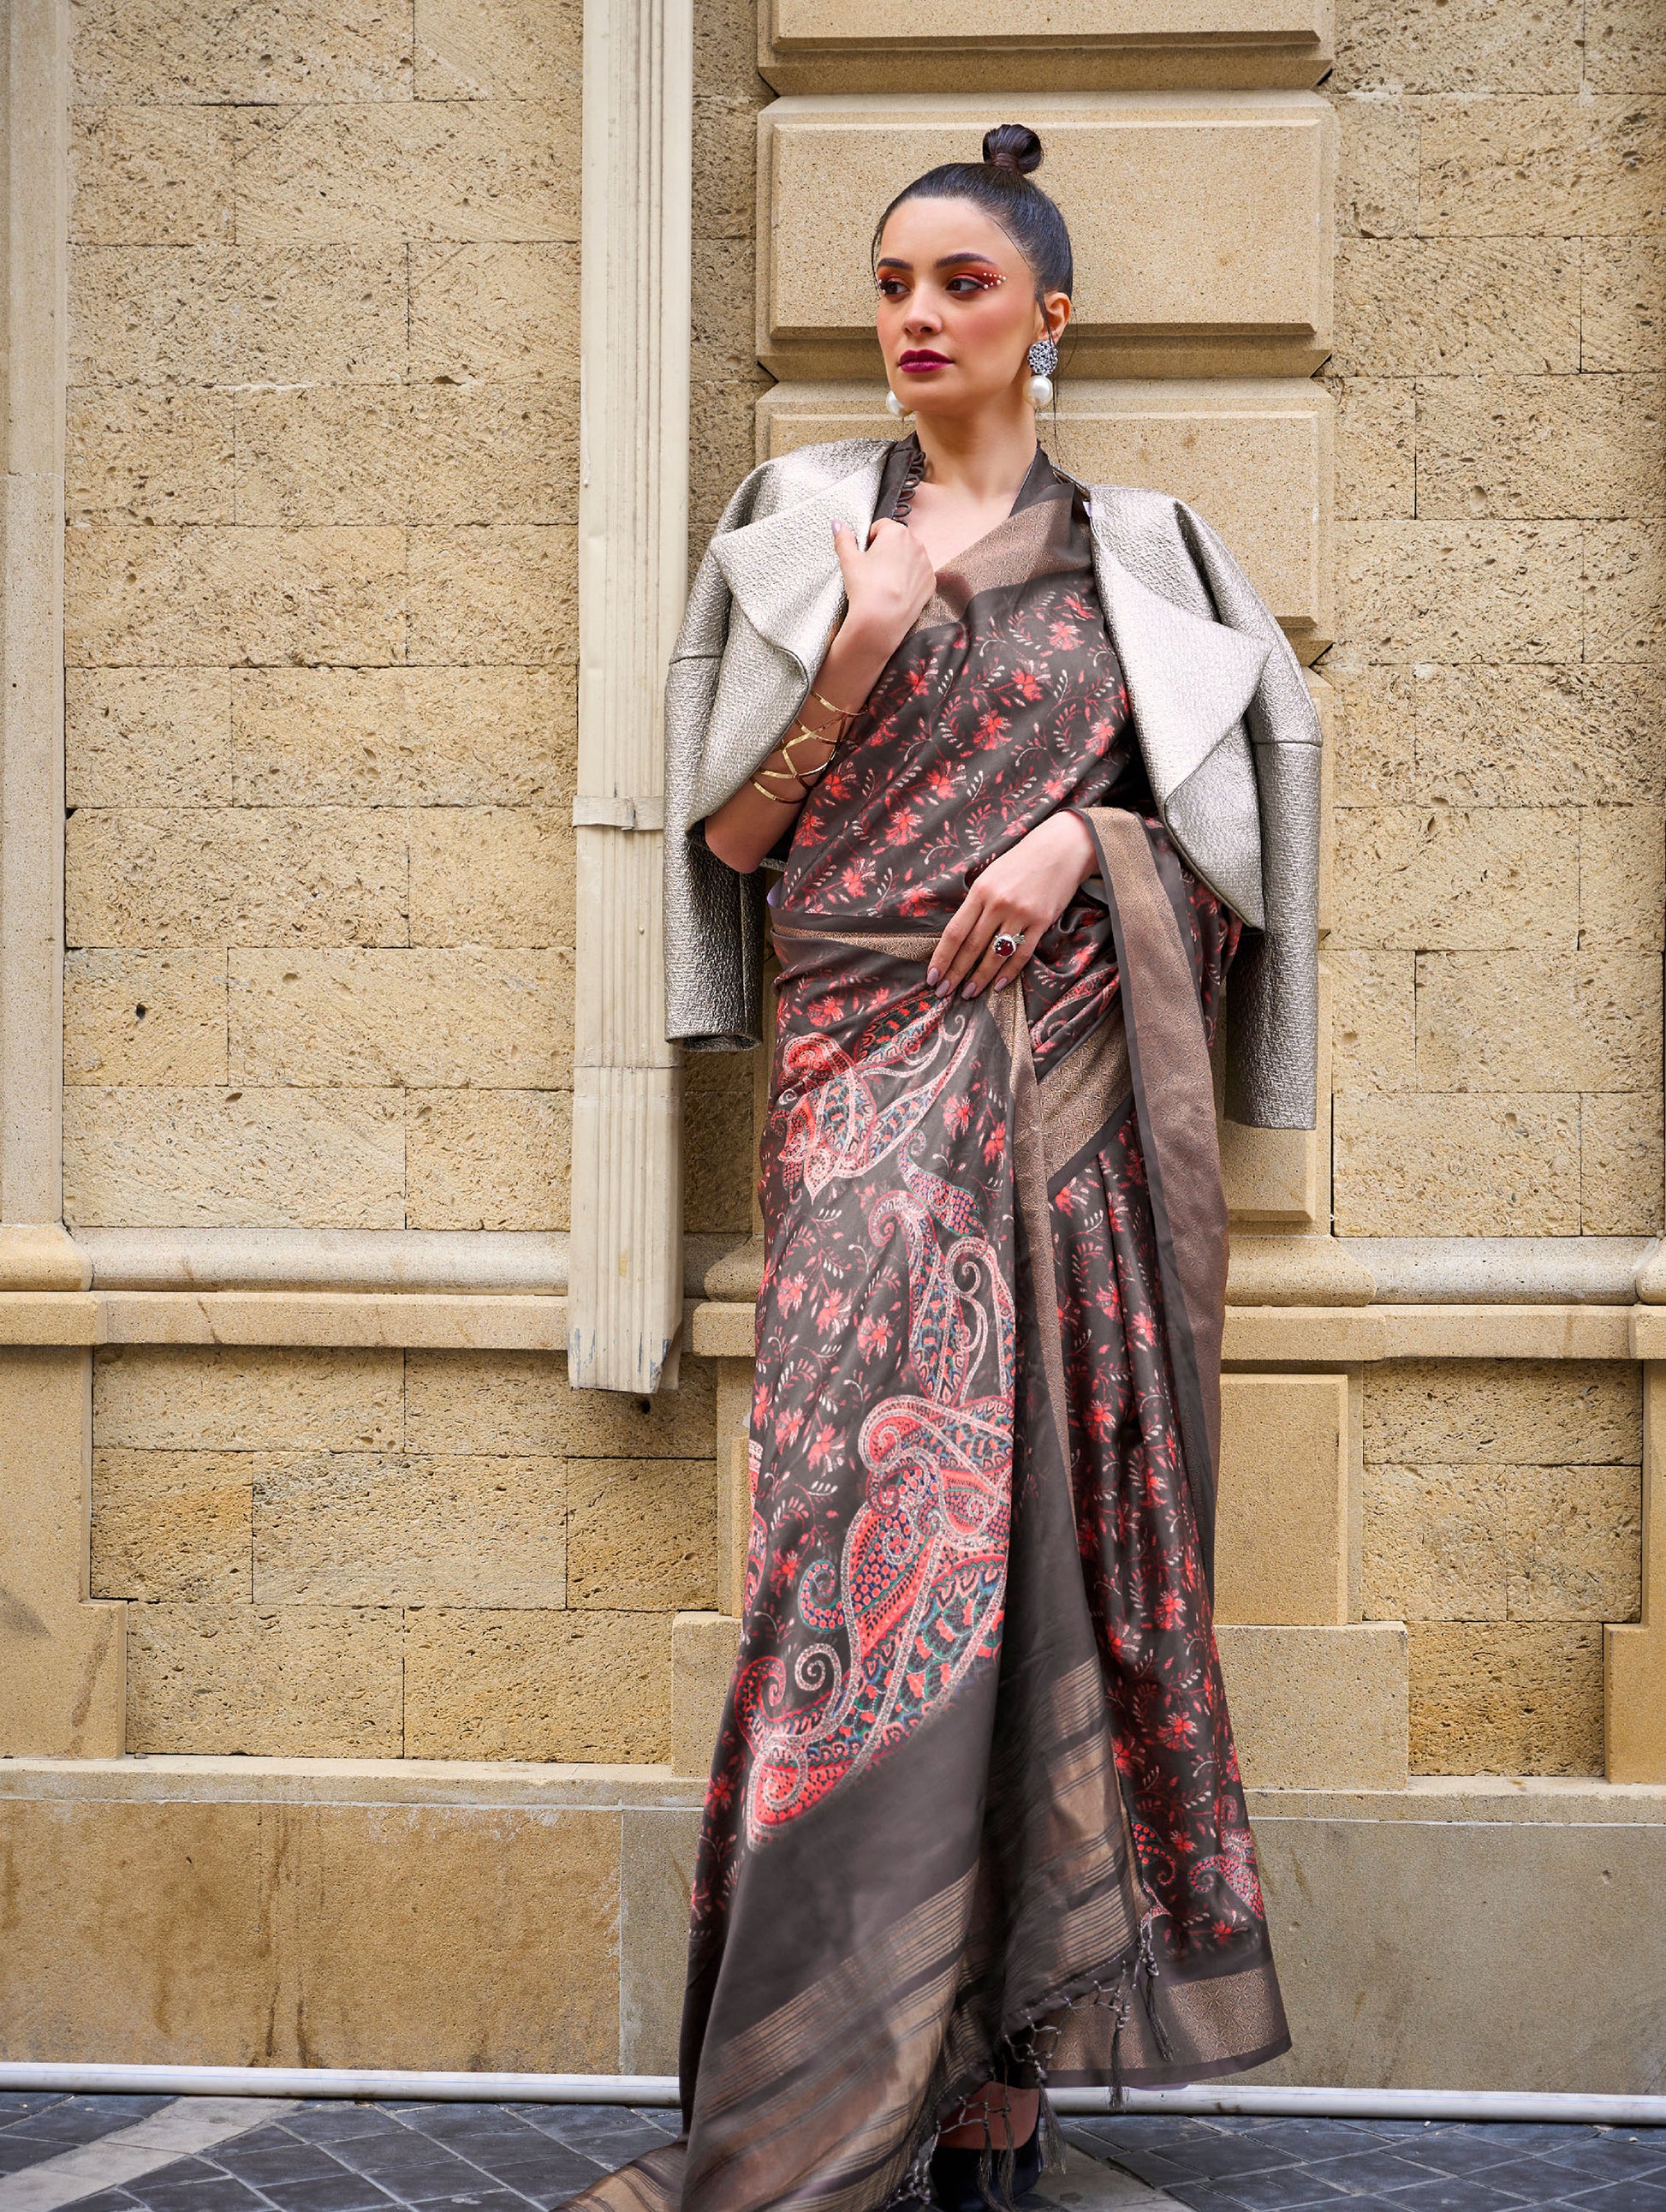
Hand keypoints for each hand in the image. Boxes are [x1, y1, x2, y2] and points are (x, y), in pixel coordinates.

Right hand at [832, 516, 935, 665]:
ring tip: (883, 582)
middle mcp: (916, 544)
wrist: (882, 621)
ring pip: (908, 557)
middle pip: (896, 540)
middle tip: (872, 570)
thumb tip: (838, 525)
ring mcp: (926, 564)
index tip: (864, 554)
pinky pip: (918, 575)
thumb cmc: (867, 589)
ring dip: (898, 564)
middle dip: (884, 551)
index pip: (880, 526)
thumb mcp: (849, 560)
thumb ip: (843, 538)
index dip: (869, 540)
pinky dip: (908, 580)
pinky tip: (895, 590)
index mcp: (896, 532)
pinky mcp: (930, 582)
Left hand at [928, 813, 1097, 999]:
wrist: (1061, 848)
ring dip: (980, 978)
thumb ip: (975, 904)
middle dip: (955, 973)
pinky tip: (998, 985)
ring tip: (968, 994)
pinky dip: (1008, 972)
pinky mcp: (1042, 922)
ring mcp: (1021, 914)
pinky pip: (1022, 954)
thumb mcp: (990, 876)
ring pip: (995, 955)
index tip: (932, 976)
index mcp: (980, 891)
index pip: (954, 932)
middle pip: (971, 947)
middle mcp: (998, 904)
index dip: (942, 958)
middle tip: (943, 993)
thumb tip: (959, 937)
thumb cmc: (1021, 862)